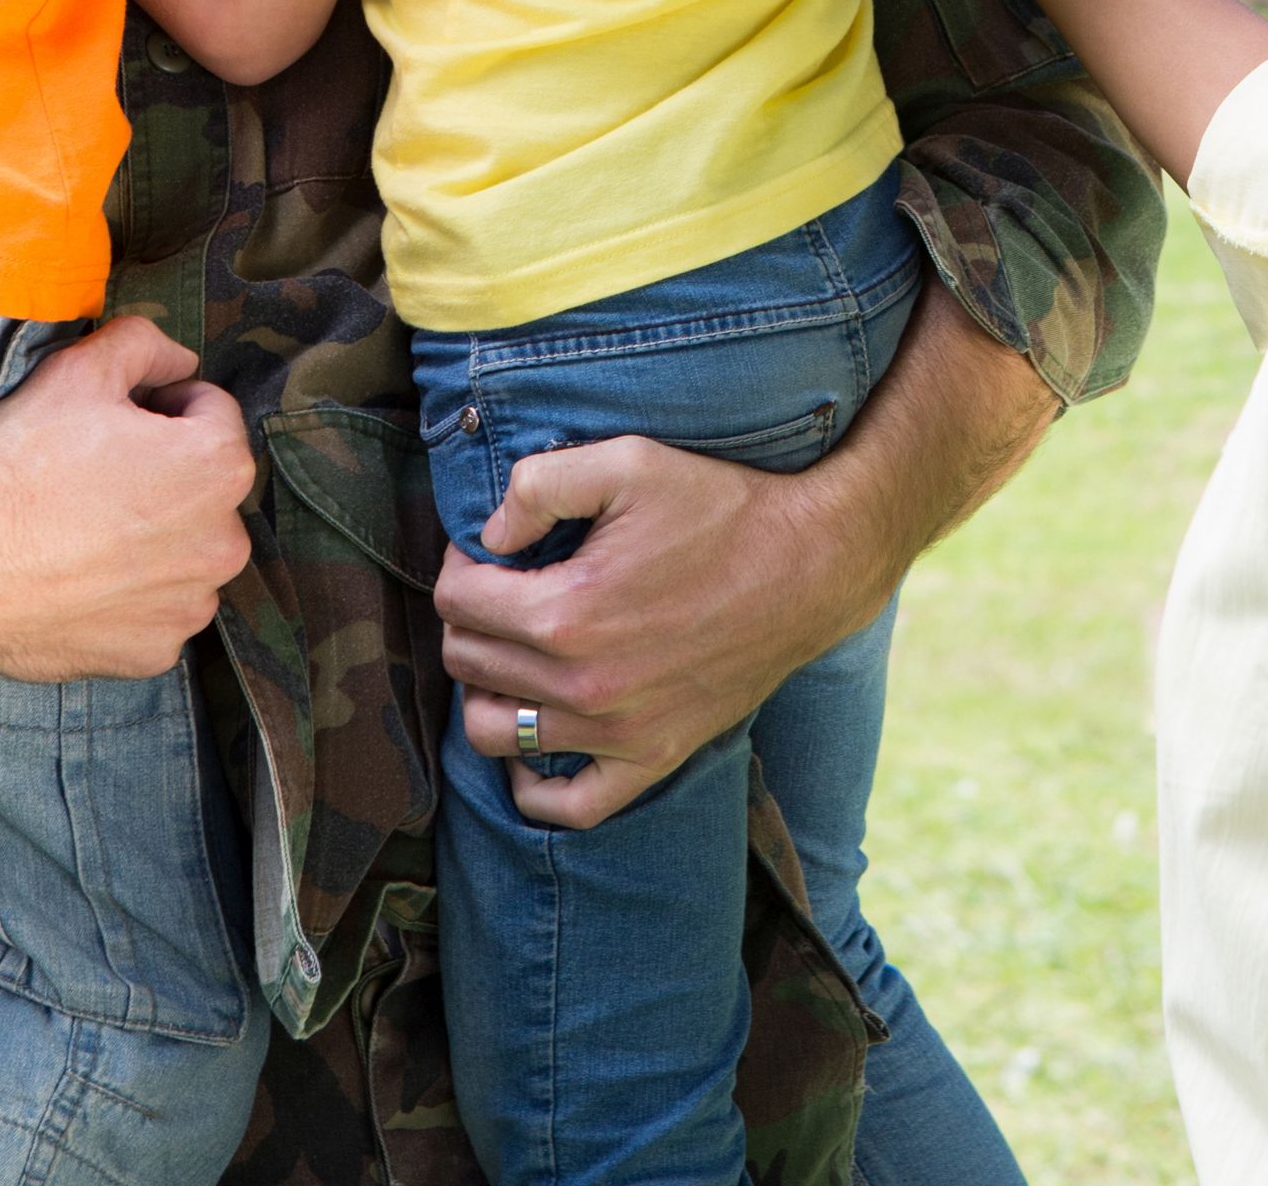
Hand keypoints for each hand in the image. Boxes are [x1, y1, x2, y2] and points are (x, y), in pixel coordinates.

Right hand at [0, 316, 255, 679]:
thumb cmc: (18, 465)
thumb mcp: (80, 370)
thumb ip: (145, 344)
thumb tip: (178, 359)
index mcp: (220, 466)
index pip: (208, 413)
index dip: (157, 406)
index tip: (110, 424)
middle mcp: (223, 541)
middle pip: (201, 488)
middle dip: (163, 475)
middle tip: (91, 477)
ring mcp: (190, 604)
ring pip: (182, 553)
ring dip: (150, 539)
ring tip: (82, 531)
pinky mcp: (153, 651)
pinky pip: (153, 611)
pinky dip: (126, 597)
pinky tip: (78, 579)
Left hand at [433, 435, 883, 829]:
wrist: (811, 564)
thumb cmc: (721, 507)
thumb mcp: (627, 461)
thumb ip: (536, 485)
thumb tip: (488, 535)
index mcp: (566, 613)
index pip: (456, 599)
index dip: (461, 563)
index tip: (490, 549)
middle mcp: (583, 684)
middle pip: (467, 661)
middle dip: (470, 617)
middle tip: (505, 588)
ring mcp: (617, 732)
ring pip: (493, 732)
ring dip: (487, 688)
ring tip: (516, 650)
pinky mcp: (653, 756)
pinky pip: (567, 806)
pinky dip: (534, 781)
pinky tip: (538, 734)